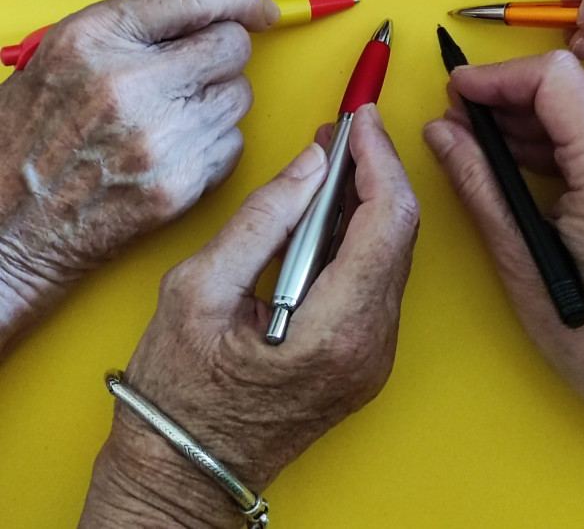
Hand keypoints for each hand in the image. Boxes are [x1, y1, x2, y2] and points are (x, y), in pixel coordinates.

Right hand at [0, 0, 275, 354]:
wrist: (5, 233)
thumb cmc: (23, 144)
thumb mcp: (55, 60)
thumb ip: (129, 28)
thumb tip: (204, 12)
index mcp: (92, 40)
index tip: (257, 8)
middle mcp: (128, 84)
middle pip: (231, 43)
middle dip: (223, 52)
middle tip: (194, 70)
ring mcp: (157, 138)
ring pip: (239, 94)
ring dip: (218, 100)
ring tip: (172, 115)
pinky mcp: (177, 185)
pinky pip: (233, 143)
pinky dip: (214, 145)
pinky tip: (173, 151)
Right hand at [79, 105, 417, 528]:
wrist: (186, 470)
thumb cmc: (181, 392)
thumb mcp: (199, 290)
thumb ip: (262, 218)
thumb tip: (311, 163)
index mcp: (337, 329)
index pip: (388, 220)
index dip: (378, 158)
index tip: (360, 117)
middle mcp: (371, 344)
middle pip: (399, 232)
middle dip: (375, 169)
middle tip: (343, 127)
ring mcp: (373, 354)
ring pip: (391, 251)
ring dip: (367, 198)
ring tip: (332, 158)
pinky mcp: (363, 354)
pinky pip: (375, 276)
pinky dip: (358, 233)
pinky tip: (328, 207)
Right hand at [424, 50, 583, 479]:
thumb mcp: (520, 258)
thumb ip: (479, 183)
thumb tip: (440, 131)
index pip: (555, 79)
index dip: (498, 77)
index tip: (456, 92)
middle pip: (568, 86)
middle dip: (506, 93)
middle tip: (455, 116)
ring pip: (580, 104)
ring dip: (525, 113)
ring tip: (473, 136)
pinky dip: (550, 135)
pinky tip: (511, 157)